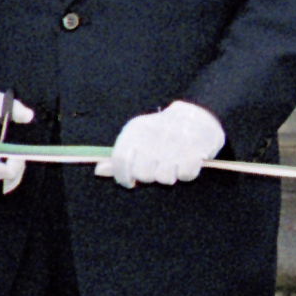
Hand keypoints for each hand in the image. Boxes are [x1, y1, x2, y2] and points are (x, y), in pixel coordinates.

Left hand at [101, 100, 227, 190]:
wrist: (197, 113)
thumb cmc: (161, 132)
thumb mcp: (137, 138)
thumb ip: (118, 157)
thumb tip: (98, 171)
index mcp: (135, 130)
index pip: (121, 159)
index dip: (122, 176)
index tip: (130, 182)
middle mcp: (153, 135)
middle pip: (143, 173)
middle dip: (149, 177)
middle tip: (156, 168)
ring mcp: (176, 142)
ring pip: (164, 178)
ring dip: (169, 176)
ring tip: (172, 164)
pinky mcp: (196, 148)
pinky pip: (186, 175)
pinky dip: (187, 173)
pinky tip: (186, 163)